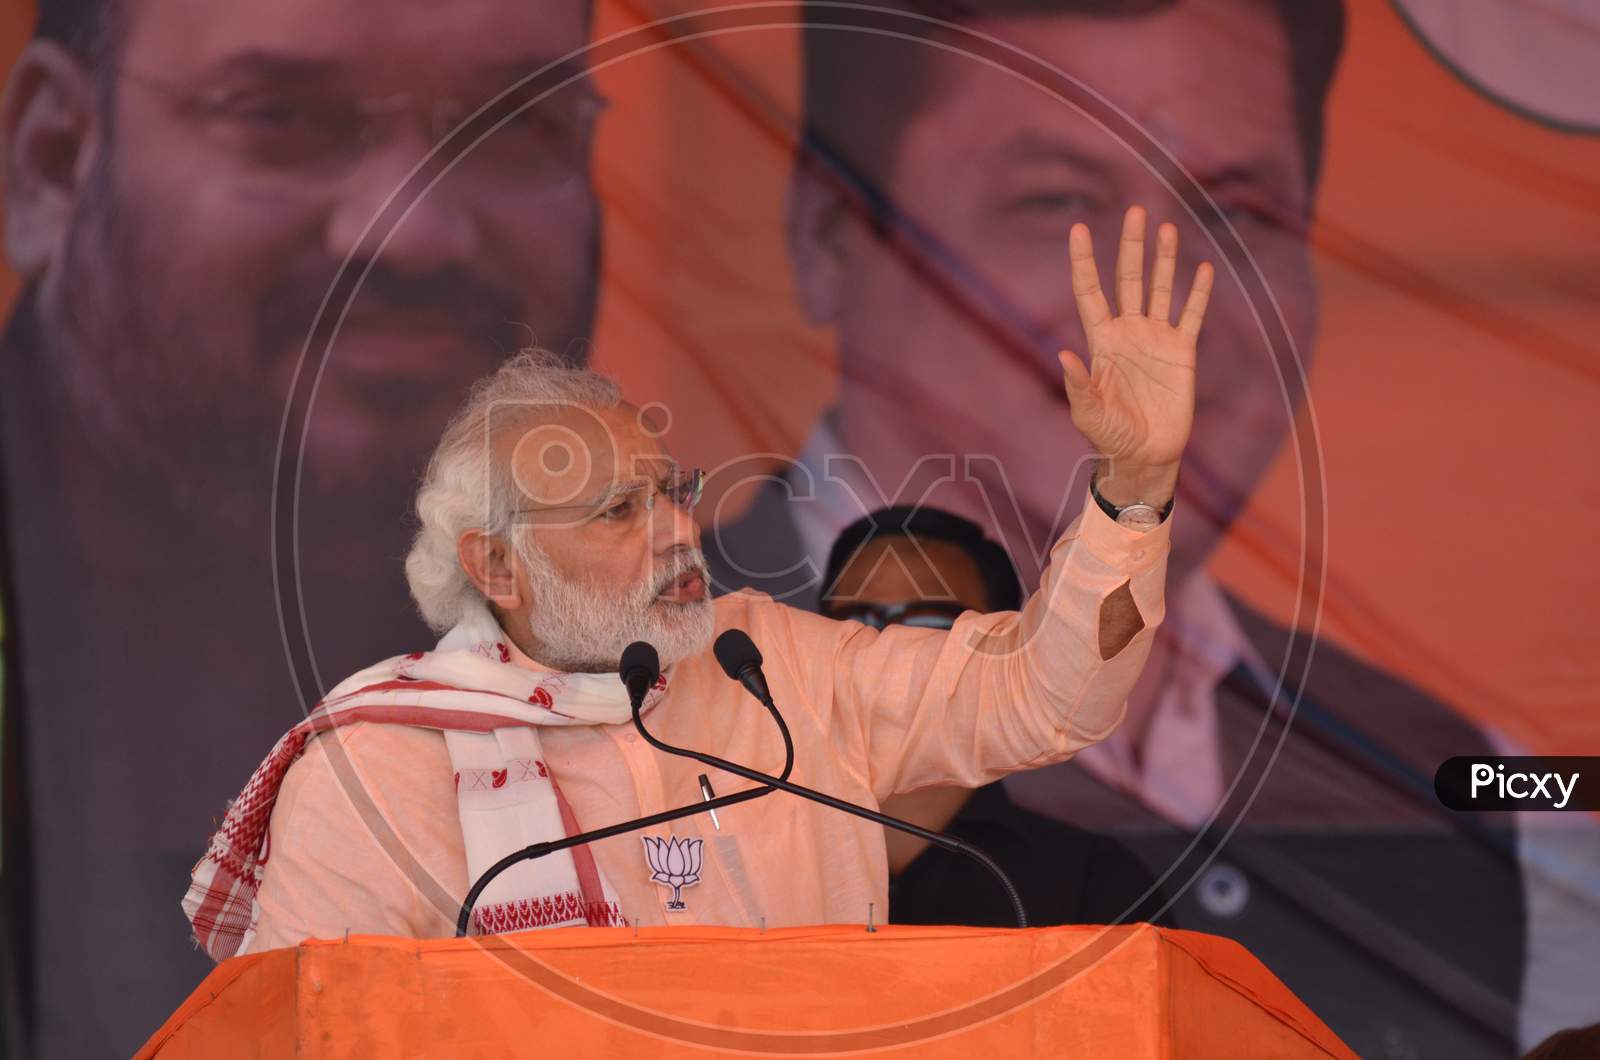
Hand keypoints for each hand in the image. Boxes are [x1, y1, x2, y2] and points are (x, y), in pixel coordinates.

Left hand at [1059, 206, 1212, 505]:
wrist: (1145, 455)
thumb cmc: (1110, 437)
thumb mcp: (1088, 414)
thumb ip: (1078, 385)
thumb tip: (1065, 354)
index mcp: (1101, 340)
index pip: (1090, 291)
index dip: (1083, 261)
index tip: (1078, 228)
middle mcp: (1128, 331)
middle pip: (1128, 278)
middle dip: (1130, 246)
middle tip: (1135, 210)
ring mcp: (1156, 339)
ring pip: (1160, 288)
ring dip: (1163, 258)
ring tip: (1165, 227)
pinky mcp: (1182, 352)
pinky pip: (1190, 315)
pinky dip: (1198, 293)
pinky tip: (1202, 267)